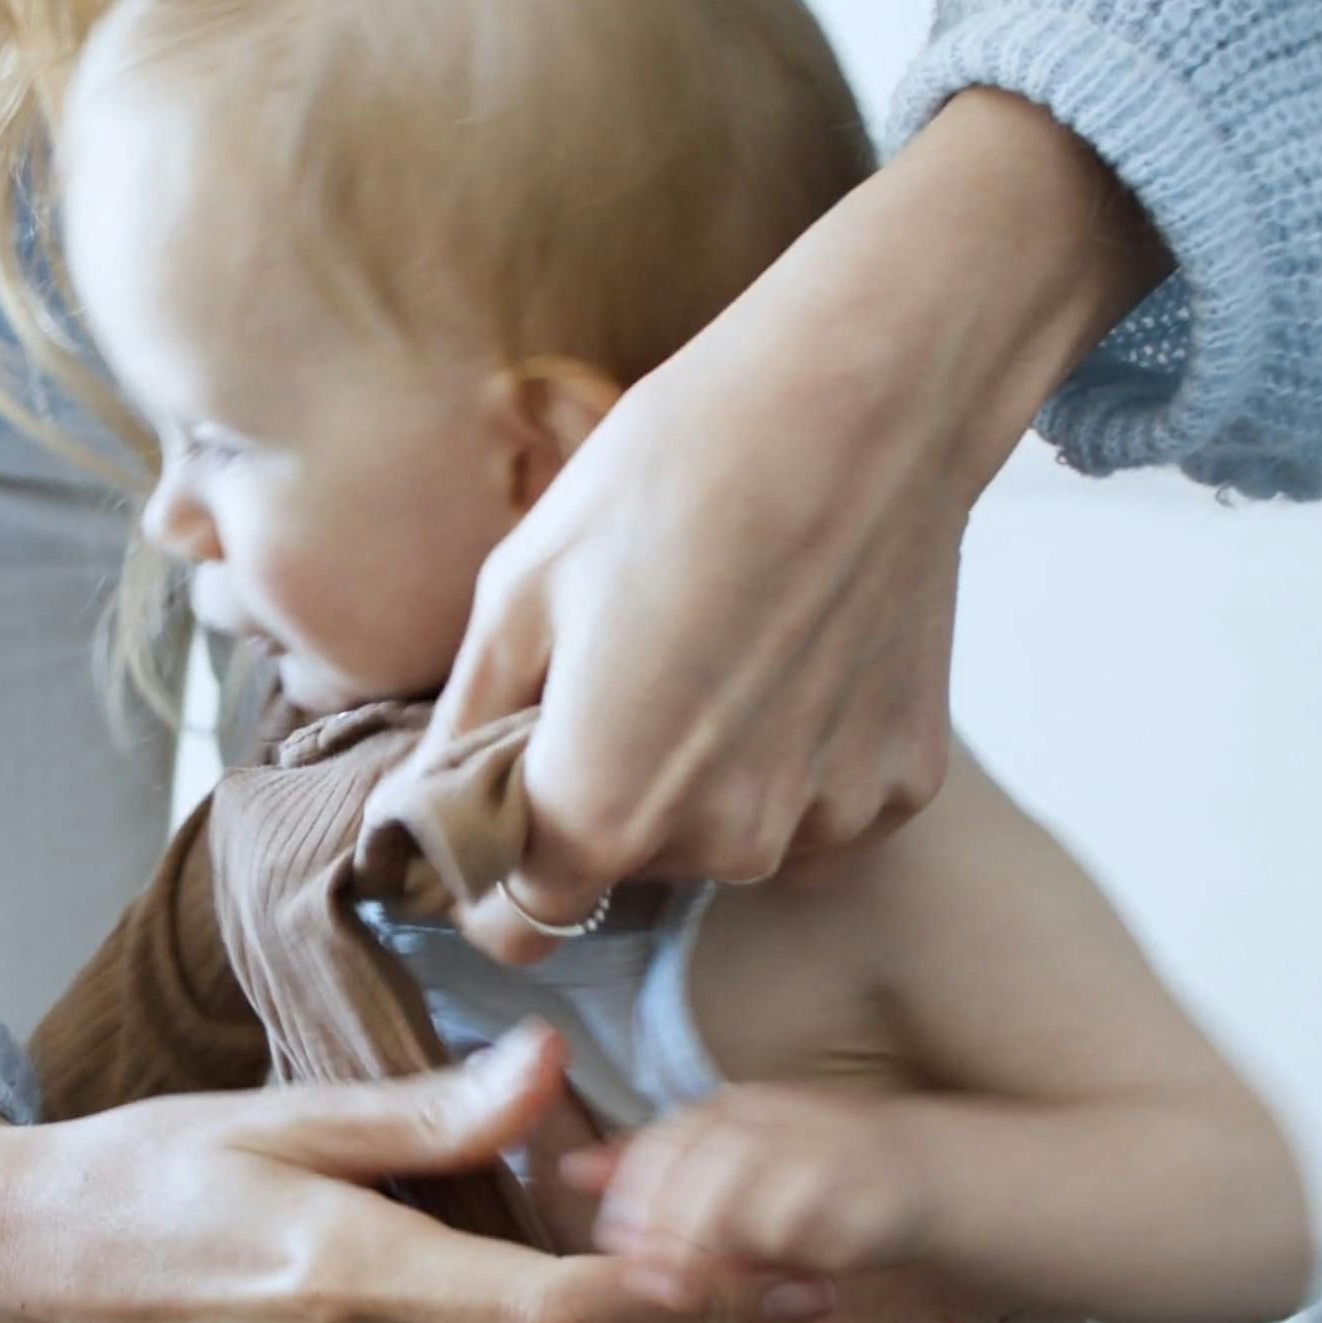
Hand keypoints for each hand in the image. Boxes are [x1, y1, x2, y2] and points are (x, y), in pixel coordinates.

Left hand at [438, 90, 1167, 963]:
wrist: (864, 399)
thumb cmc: (674, 471)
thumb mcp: (523, 586)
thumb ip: (468, 727)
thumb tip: (419, 810)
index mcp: (603, 808)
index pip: (522, 923)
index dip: (495, 872)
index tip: (499, 805)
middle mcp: (721, 844)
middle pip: (625, 873)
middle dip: (601, 799)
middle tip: (618, 668)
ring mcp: (825, 821)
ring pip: (723, 842)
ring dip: (701, 782)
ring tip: (710, 645)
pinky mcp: (902, 785)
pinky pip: (814, 811)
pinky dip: (792, 759)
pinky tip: (791, 656)